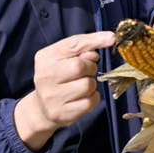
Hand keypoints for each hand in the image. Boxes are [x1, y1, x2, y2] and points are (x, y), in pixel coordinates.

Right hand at [14, 31, 114, 151]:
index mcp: (45, 57)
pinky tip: (84, 96)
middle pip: (80, 66)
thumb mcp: (64, 56)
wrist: (42, 107)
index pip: (73, 44)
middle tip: (87, 71)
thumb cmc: (59, 76)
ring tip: (82, 85)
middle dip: (91, 68)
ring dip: (92, 84)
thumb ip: (83, 47)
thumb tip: (108, 39)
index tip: (111, 38)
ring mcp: (51, 97)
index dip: (94, 40)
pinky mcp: (61, 113)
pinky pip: (90, 102)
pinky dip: (93, 97)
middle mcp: (44, 76)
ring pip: (88, 85)